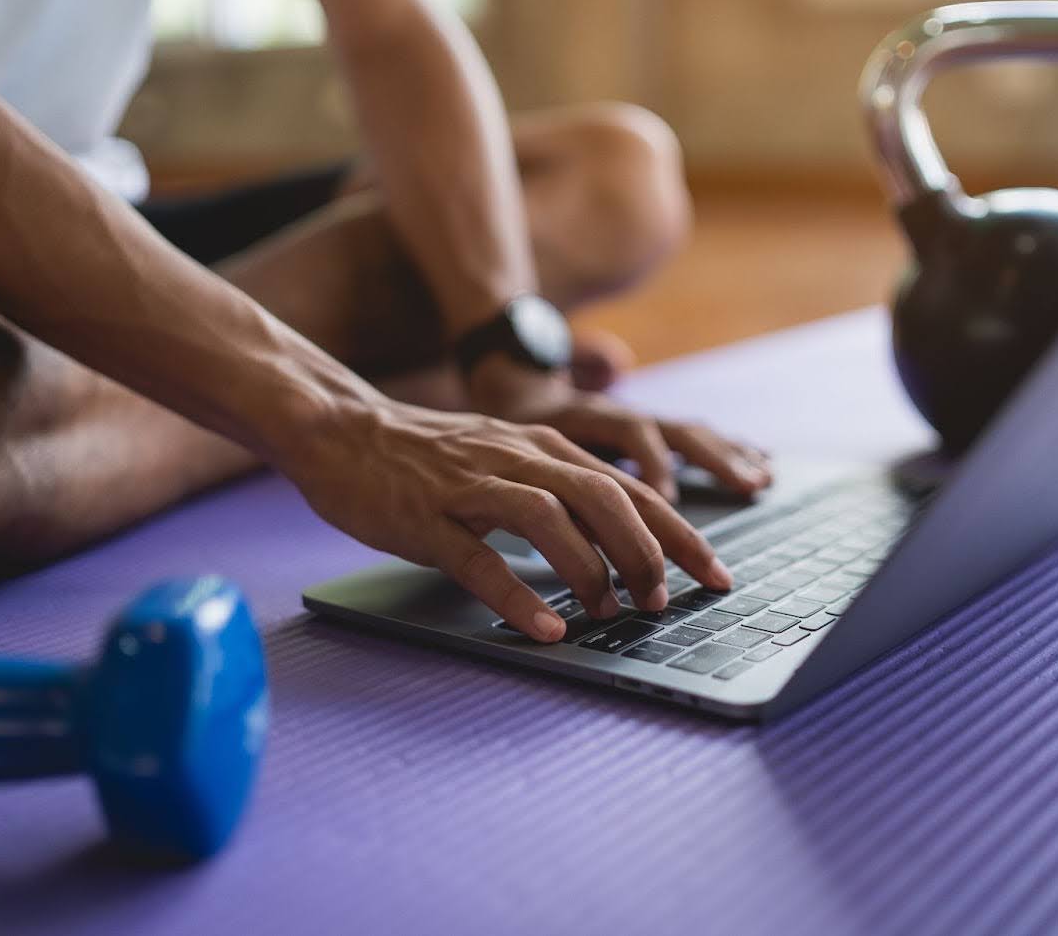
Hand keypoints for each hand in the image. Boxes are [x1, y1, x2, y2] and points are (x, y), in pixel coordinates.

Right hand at [275, 397, 735, 641]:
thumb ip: (560, 490)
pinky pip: (480, 558)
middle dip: (647, 554)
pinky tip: (547, 628)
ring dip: (590, 569)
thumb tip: (617, 545)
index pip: (635, 489)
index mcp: (547, 448)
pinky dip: (519, 595)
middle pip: (606, 499)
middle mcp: (519, 458)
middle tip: (662, 603)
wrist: (341, 429)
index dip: (683, 534)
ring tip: (609, 614)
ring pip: (550, 519)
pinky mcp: (428, 517)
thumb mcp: (508, 458)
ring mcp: (472, 486)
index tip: (717, 576)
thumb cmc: (429, 456)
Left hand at [467, 356, 772, 502]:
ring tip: (762, 480)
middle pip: (674, 430)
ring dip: (728, 456)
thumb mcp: (516, 461)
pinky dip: (728, 453)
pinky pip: (694, 439)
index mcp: (582, 417)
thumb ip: (540, 487)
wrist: (512, 389)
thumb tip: (571, 532)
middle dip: (715, 460)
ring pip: (689, 432)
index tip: (668, 496)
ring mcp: (635, 419)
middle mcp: (616, 413)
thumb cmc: (509, 441)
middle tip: (748, 488)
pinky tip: (761, 468)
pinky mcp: (646, 431)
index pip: (627, 430)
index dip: (651, 460)